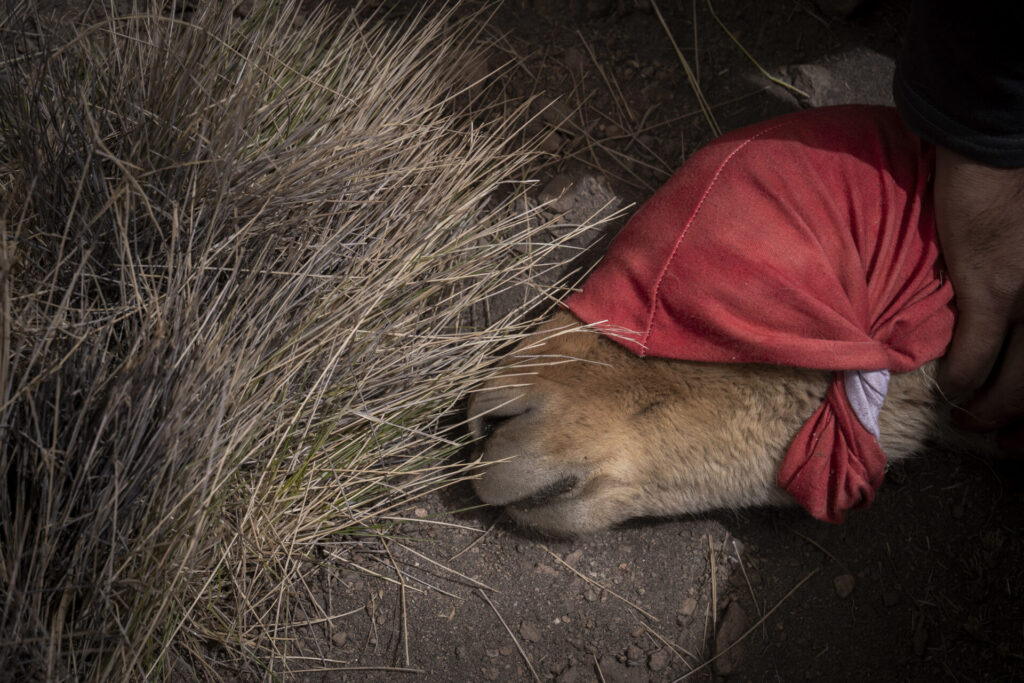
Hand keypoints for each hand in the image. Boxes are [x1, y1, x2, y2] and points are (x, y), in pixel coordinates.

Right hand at [932, 146, 1023, 451]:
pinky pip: (975, 353)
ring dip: (989, 408)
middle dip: (1020, 418)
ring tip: (967, 418)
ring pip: (1018, 381)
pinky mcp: (992, 289)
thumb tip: (1013, 325)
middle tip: (998, 436)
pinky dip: (962, 378)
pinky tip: (950, 389)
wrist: (1002, 142)